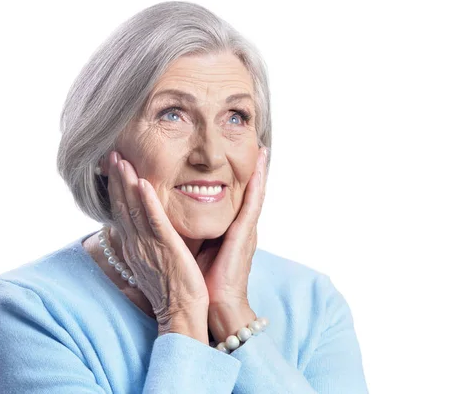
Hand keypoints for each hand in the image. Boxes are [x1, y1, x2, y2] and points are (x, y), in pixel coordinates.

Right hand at [105, 151, 209, 333]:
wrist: (182, 314)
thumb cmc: (173, 291)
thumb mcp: (155, 264)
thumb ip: (151, 244)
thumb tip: (150, 230)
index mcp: (135, 248)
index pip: (122, 213)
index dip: (116, 190)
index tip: (114, 168)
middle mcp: (136, 245)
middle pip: (122, 207)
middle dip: (116, 180)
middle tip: (111, 155)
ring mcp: (149, 246)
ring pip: (133, 209)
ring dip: (126, 183)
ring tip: (120, 160)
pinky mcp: (165, 249)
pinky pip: (153, 222)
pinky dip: (147, 202)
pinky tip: (142, 183)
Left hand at [200, 147, 267, 308]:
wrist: (218, 305)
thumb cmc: (207, 281)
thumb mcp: (201, 249)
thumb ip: (199, 232)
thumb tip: (183, 218)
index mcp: (232, 230)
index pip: (238, 197)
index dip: (242, 176)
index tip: (243, 155)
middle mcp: (243, 227)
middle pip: (250, 191)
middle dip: (256, 168)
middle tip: (260, 143)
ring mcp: (246, 230)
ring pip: (255, 193)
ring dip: (260, 170)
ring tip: (265, 148)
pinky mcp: (245, 235)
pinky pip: (252, 205)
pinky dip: (257, 185)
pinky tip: (259, 168)